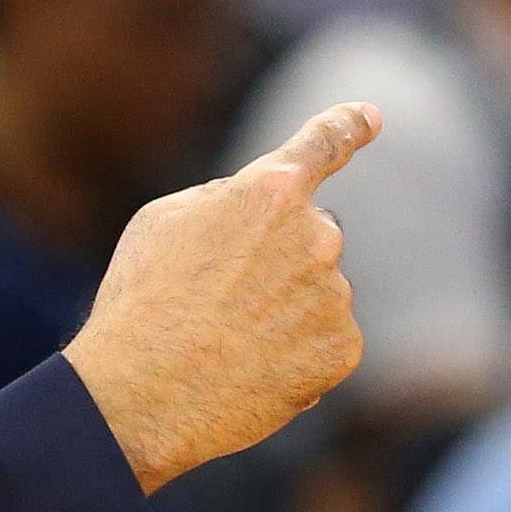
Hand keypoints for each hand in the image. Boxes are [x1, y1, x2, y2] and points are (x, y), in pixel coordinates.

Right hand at [65, 104, 373, 494]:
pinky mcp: (343, 349)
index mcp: (270, 190)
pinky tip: (250, 372)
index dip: (347, 126)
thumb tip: (251, 210)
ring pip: (317, 294)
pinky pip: (324, 342)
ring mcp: (335, 294)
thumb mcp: (160, 224)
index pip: (322, 145)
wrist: (144, 395)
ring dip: (283, 312)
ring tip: (224, 344)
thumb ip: (221, 201)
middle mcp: (316, 234)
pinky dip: (295, 357)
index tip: (370, 116)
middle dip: (279, 260)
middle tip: (219, 301)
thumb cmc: (140, 304)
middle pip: (311, 236)